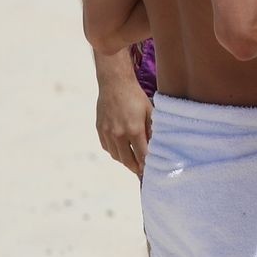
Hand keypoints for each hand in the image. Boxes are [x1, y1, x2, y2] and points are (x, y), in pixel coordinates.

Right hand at [95, 60, 151, 176]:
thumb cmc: (136, 97)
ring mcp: (107, 133)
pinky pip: (107, 148)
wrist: (115, 84)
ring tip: (133, 162)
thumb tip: (156, 147)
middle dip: (136, 168)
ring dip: (125, 161)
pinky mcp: (100, 130)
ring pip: (116, 156)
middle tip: (142, 172)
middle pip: (127, 160)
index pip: (142, 155)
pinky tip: (122, 151)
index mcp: (134, 130)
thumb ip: (152, 131)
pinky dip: (115, 152)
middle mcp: (119, 134)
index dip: (147, 165)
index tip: (152, 171)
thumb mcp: (150, 113)